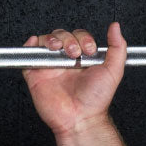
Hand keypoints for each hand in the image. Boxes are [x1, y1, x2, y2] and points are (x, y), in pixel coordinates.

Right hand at [22, 21, 127, 136]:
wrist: (80, 117)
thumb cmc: (96, 99)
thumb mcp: (113, 71)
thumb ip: (118, 48)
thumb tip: (116, 27)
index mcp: (83, 59)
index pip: (79, 36)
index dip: (83, 38)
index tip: (89, 51)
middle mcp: (66, 61)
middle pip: (61, 35)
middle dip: (68, 39)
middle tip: (75, 54)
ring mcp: (51, 66)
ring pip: (45, 41)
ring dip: (52, 39)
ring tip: (60, 51)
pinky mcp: (35, 73)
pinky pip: (28, 53)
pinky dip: (30, 45)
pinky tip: (41, 47)